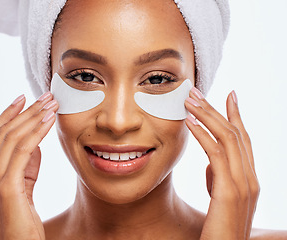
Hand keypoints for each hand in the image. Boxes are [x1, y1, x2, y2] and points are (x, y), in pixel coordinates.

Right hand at [0, 92, 57, 239]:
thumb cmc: (25, 223)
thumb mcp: (25, 189)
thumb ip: (26, 167)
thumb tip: (35, 145)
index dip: (7, 114)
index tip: (23, 98)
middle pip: (2, 132)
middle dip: (25, 111)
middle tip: (45, 96)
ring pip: (11, 137)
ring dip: (33, 116)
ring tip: (51, 103)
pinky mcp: (6, 188)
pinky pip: (23, 150)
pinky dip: (36, 131)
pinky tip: (49, 120)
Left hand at [185, 88, 259, 239]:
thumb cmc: (218, 228)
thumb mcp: (221, 198)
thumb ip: (219, 178)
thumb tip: (211, 163)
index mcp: (249, 178)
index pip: (244, 139)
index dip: (236, 116)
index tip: (229, 95)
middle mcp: (251, 178)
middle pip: (235, 133)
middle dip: (215, 109)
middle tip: (197, 91)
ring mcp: (243, 184)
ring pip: (227, 138)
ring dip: (207, 115)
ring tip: (189, 100)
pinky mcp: (230, 192)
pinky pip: (215, 154)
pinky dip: (203, 134)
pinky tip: (189, 122)